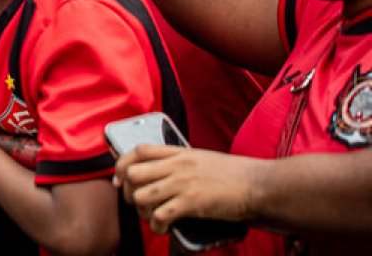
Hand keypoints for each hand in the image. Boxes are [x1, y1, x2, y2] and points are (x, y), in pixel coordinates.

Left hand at [115, 144, 258, 233]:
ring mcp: (183, 184)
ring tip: (152, 218)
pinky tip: (163, 229)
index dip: (122, 164)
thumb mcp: (203, 159)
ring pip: (141, 195)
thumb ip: (181, 163)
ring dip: (141, 211)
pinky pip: (160, 215)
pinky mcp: (192, 203)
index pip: (138, 150)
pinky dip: (156, 225)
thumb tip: (164, 174)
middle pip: (133, 174)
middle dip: (128, 192)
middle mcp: (177, 166)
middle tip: (137, 204)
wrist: (261, 185)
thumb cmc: (235, 175)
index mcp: (179, 153)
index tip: (119, 178)